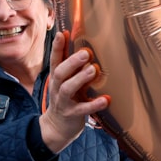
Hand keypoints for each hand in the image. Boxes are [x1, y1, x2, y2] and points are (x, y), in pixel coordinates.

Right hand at [38, 32, 109, 153]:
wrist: (56, 127)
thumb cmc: (65, 99)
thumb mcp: (65, 82)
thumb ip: (72, 66)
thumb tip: (81, 45)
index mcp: (57, 78)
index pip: (55, 60)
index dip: (57, 47)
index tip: (63, 33)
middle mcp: (58, 88)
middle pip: (60, 72)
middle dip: (72, 62)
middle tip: (86, 52)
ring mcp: (64, 102)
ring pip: (68, 88)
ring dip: (80, 79)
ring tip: (93, 70)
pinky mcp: (72, 115)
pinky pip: (83, 109)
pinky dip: (94, 104)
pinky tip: (106, 99)